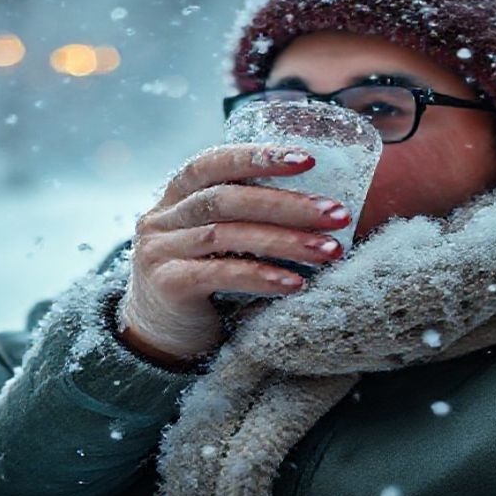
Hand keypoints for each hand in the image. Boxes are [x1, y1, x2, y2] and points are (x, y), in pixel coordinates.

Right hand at [116, 143, 351, 364]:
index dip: (259, 157)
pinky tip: (295, 282)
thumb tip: (323, 205)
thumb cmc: (205, 282)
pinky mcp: (166, 285)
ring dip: (286, 241)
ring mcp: (159, 251)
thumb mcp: (219, 241)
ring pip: (228, 234)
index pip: (215, 162)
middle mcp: (162, 218)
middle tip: (336, 214)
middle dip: (288, 204)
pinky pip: (220, 274)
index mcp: (177, 195)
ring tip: (329, 250)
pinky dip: (261, 275)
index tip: (308, 160)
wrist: (160, 339)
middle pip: (227, 198)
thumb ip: (248, 218)